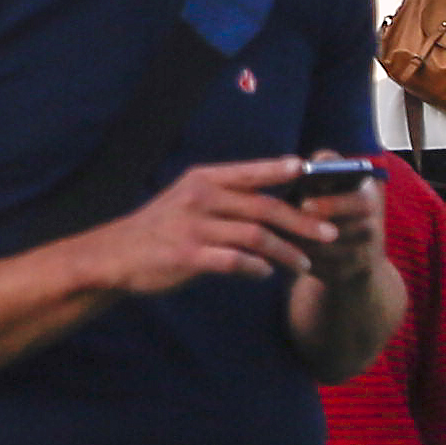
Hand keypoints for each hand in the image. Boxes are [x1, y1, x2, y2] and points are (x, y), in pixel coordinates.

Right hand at [71, 160, 357, 297]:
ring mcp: (194, 227)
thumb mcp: (189, 199)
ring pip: (256, 237)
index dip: (282, 171)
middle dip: (302, 221)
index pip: (252, 173)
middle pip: (264, 207)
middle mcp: (201, 198)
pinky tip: (266, 273)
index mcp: (203, 179)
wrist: (116, 255)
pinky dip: (257, 268)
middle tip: (329, 232)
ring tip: (305, 263)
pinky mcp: (189, 256)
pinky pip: (235, 262)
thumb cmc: (161, 227)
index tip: (310, 172)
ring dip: (286, 252)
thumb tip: (276, 205)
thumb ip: (228, 199)